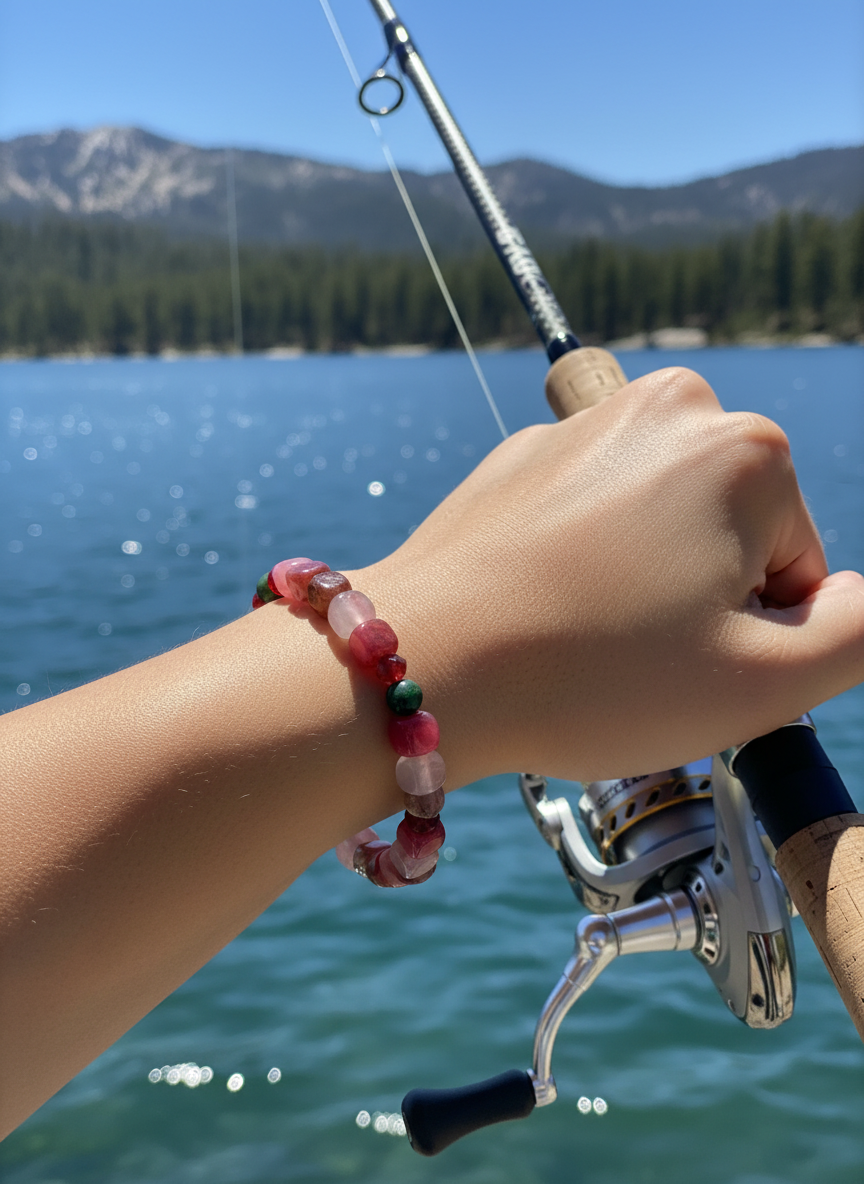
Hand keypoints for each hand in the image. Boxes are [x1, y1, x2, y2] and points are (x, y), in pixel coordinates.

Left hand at [365, 367, 863, 781]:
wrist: (425, 661)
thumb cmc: (594, 676)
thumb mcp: (765, 683)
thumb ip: (856, 634)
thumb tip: (854, 597)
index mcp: (745, 451)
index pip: (797, 571)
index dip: (752, 637)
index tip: (682, 659)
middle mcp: (668, 409)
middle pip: (730, 537)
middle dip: (699, 601)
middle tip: (632, 652)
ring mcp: (585, 426)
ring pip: (659, 530)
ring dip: (641, 586)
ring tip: (583, 633)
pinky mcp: (522, 457)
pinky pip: (589, 523)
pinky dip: (580, 568)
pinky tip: (541, 610)